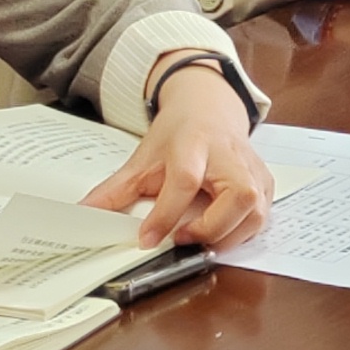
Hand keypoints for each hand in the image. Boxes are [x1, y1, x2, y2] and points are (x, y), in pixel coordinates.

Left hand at [87, 64, 273, 245]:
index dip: (166, 215)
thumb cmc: (179, 134)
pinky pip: (263, 216)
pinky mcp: (265, 182)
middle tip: (183, 239)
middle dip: (212, 228)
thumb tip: (83, 215)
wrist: (209, 109)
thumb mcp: (143, 158)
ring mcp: (252, 169)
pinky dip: (243, 232)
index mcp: (193, 144)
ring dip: (230, 236)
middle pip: (238, 196)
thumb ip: (115, 190)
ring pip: (257, 211)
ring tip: (200, 240)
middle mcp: (229, 156)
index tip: (146, 239)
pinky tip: (220, 233)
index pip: (184, 181)